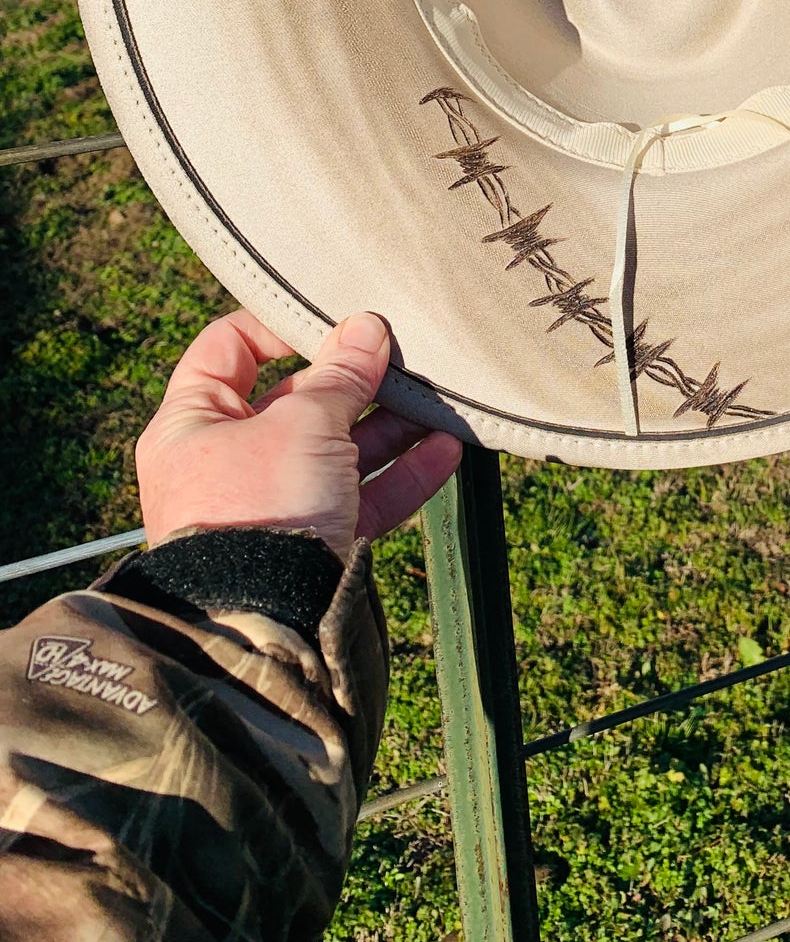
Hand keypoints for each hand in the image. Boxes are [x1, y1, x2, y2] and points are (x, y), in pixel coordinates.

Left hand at [135, 308, 462, 557]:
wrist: (263, 626)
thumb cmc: (259, 510)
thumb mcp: (303, 423)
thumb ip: (341, 374)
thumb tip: (367, 327)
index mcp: (194, 424)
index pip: (227, 350)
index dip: (276, 325)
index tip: (330, 315)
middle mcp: (228, 462)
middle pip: (297, 402)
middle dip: (355, 381)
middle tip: (401, 357)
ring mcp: (272, 504)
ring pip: (337, 450)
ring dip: (389, 426)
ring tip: (437, 402)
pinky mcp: (311, 543)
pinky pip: (360, 498)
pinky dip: (400, 475)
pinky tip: (444, 451)